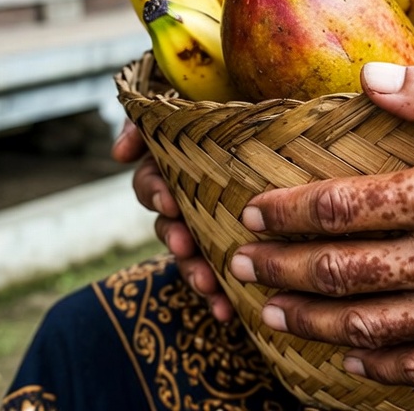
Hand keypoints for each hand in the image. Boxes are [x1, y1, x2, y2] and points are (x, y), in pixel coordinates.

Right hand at [113, 120, 233, 320]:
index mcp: (180, 164)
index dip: (154, 192)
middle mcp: (190, 197)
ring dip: (193, 271)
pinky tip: (226, 312)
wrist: (293, 122)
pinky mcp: (237, 245)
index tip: (169, 201)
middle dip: (175, 238)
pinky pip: (220, 275)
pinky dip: (218, 296)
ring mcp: (211, 223)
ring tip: (209, 285)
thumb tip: (119, 155)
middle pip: (168, 223)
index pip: (151, 181)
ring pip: (191, 255)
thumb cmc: (241, 104)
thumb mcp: (203, 101)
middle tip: (186, 245)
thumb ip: (155, 119)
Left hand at [228, 62, 413, 385]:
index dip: (290, 213)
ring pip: (370, 326)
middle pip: (343, 273)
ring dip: (313, 321)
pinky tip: (348, 354)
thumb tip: (369, 77)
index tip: (253, 213)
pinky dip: (376, 364)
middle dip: (283, 269)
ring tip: (272, 310)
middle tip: (241, 265)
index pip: (346, 208)